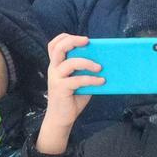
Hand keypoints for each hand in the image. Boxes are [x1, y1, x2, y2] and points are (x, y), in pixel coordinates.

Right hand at [37, 33, 100, 154]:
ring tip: (100, 67)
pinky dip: (91, 79)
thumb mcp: (78, 80)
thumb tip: (103, 60)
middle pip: (58, 48)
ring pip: (70, 63)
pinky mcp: (61, 89)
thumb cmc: (72, 98)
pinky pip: (77, 80)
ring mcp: (56, 78)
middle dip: (73, 41)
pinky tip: (101, 81)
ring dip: (87, 62)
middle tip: (88, 41)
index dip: (65, 37)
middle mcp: (54, 69)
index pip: (54, 44)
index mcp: (56, 65)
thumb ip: (84, 70)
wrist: (61, 118)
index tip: (83, 39)